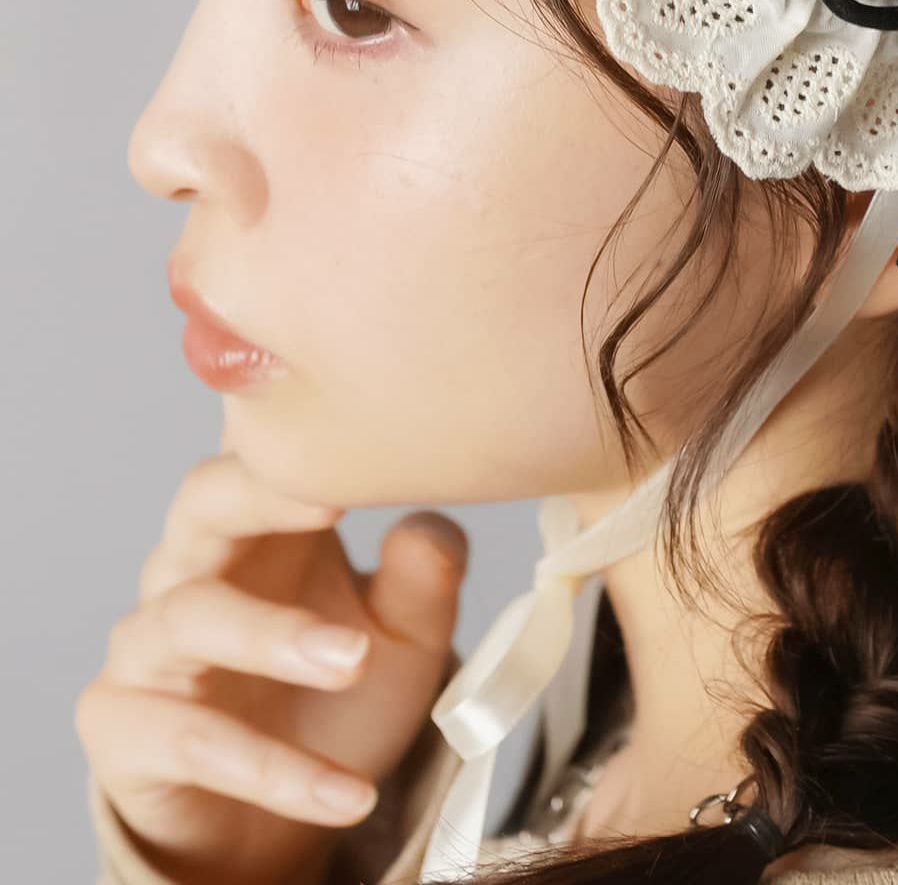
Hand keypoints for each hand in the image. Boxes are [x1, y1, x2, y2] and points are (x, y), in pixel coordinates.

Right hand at [75, 441, 467, 884]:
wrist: (279, 819)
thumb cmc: (335, 695)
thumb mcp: (402, 636)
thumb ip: (422, 576)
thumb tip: (429, 525)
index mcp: (262, 523)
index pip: (260, 452)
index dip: (291, 431)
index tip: (355, 421)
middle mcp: (192, 567)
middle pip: (202, 503)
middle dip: (261, 494)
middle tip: (334, 501)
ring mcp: (149, 645)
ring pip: (190, 616)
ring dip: (272, 636)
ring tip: (352, 661)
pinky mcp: (125, 729)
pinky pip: (191, 742)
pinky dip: (273, 771)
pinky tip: (348, 794)